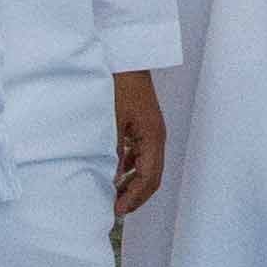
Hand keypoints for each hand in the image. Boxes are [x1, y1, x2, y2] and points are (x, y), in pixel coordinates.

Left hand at [111, 73, 169, 221]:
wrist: (125, 57)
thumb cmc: (119, 84)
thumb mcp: (111, 121)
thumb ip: (112, 151)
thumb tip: (110, 178)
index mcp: (153, 137)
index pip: (149, 177)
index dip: (135, 197)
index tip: (118, 209)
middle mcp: (156, 137)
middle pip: (152, 176)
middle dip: (136, 195)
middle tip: (116, 209)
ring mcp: (151, 131)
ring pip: (146, 166)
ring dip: (132, 182)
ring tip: (114, 195)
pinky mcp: (142, 126)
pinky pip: (140, 154)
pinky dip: (129, 168)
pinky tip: (114, 173)